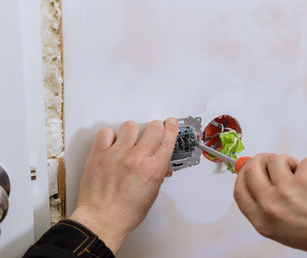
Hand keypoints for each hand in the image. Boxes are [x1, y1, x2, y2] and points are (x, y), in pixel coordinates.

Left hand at [70, 118, 178, 252]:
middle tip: (152, 131)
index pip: (168, 139)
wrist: (101, 220)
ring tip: (128, 141)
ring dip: (132, 132)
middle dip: (156, 127)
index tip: (170, 123)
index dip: (171, 127)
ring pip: (130, 126)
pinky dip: (109, 136)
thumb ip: (158, 174)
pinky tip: (111, 144)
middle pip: (154, 127)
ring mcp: (117, 155)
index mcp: (154, 169)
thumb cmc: (126, 213)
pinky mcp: (99, 154)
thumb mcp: (151, 193)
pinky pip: (106, 132)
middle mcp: (137, 159)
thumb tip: (161, 163)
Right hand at [234, 154, 306, 257]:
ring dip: (288, 162)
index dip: (242, 175)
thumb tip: (252, 179)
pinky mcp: (305, 176)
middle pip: (251, 169)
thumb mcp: (279, 229)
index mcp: (261, 220)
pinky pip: (302, 161)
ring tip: (301, 176)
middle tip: (270, 159)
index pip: (239, 190)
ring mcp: (287, 189)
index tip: (247, 168)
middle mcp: (270, 204)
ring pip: (276, 159)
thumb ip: (263, 206)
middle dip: (260, 159)